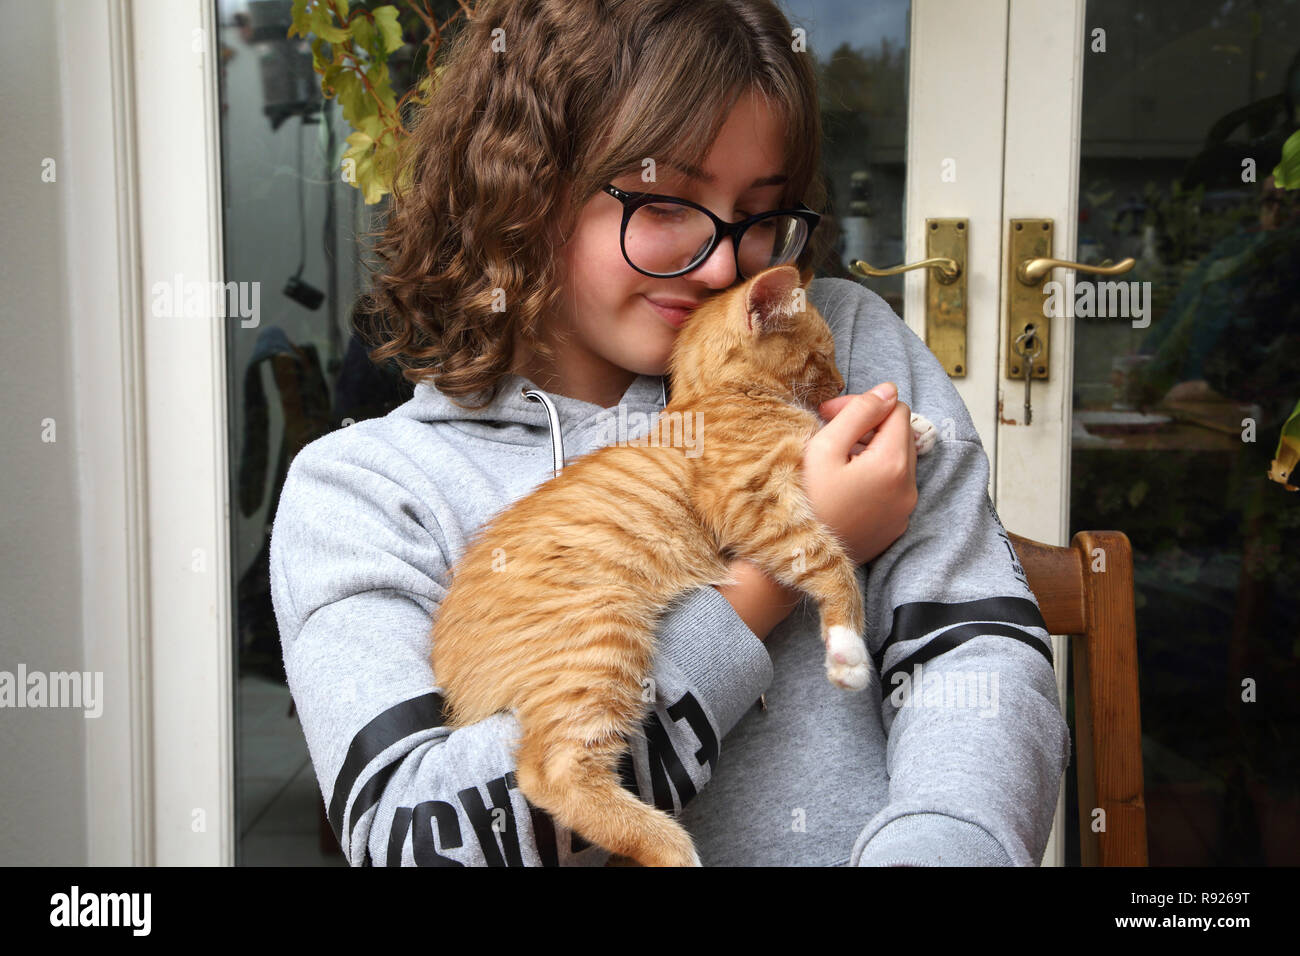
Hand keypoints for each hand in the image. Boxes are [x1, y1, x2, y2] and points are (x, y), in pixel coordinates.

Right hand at [803, 383, 918, 566]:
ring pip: (898, 461)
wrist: (798, 558)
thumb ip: (859, 412)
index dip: (864, 405)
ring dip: (871, 451)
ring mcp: (904, 511)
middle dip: (869, 426)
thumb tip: (888, 391)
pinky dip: (874, 477)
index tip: (830, 414)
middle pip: (901, 435)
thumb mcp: (824, 446)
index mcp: (893, 464)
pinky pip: (893, 488)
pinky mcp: (895, 527)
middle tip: (830, 433)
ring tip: (834, 461)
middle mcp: (908, 489)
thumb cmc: (804, 501)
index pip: (897, 409)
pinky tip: (843, 485)